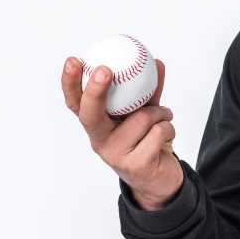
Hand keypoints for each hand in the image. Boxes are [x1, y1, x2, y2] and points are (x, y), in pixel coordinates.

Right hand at [61, 55, 182, 209]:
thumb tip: (155, 61)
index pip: (76, 103)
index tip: (74, 60)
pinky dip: (168, 127)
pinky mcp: (135, 165)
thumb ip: (148, 90)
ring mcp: (115, 155)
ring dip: (160, 113)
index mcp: (97, 124)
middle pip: (90, 114)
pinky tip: (166, 135)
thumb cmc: (148, 141)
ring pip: (140, 118)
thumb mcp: (145, 113)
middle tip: (105, 70)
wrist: (161, 178)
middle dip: (95, 90)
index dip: (70, 83)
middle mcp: (100, 140)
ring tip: (163, 117)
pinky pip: (157, 132)